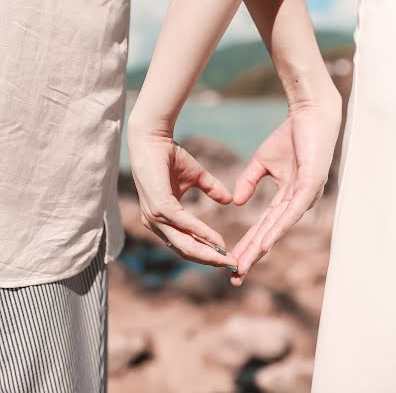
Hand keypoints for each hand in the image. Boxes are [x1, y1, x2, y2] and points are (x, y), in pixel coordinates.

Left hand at [127, 119, 237, 269]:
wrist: (153, 138)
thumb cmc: (169, 155)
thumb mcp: (196, 176)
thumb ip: (211, 189)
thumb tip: (229, 200)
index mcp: (161, 219)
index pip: (184, 244)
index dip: (206, 253)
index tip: (227, 257)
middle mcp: (155, 222)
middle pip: (185, 250)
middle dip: (210, 260)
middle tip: (232, 266)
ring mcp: (156, 216)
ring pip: (185, 244)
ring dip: (208, 253)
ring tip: (228, 259)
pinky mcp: (160, 207)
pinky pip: (185, 226)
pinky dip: (203, 234)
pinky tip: (217, 240)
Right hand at [230, 100, 340, 285]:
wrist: (309, 114)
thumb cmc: (290, 136)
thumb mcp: (261, 162)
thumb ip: (248, 182)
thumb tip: (236, 203)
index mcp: (286, 198)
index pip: (263, 226)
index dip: (248, 245)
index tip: (231, 262)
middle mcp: (297, 203)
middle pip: (270, 234)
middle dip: (252, 256)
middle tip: (235, 277)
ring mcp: (305, 196)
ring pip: (279, 228)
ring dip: (260, 249)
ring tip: (244, 266)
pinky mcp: (310, 186)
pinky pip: (292, 212)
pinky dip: (277, 229)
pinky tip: (265, 244)